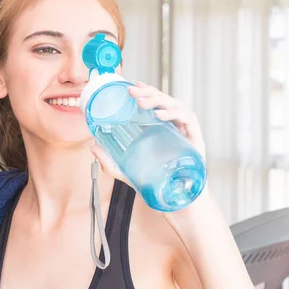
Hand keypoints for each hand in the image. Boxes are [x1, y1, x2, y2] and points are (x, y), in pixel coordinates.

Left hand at [90, 81, 205, 185]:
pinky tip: (160, 115)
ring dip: (159, 100)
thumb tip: (92, 147)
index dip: (146, 91)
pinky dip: (174, 113)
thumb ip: (111, 162)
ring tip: (142, 103)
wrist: (178, 205)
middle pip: (165, 101)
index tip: (132, 84)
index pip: (156, 104)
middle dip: (148, 93)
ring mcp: (186, 133)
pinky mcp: (196, 140)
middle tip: (132, 91)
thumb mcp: (129, 173)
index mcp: (163, 130)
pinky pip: (188, 119)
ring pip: (176, 105)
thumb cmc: (158, 186)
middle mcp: (175, 127)